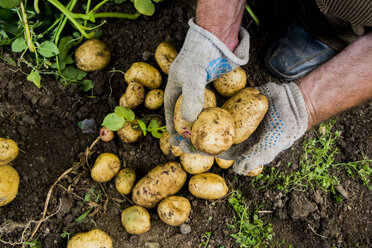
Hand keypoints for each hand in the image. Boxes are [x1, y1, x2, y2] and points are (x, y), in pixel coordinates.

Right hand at [164, 19, 249, 134]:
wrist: (218, 37)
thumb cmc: (201, 54)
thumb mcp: (193, 76)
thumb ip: (192, 97)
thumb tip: (190, 121)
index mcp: (175, 86)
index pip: (170, 110)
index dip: (172, 125)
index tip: (174, 139)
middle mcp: (187, 88)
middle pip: (185, 112)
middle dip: (187, 129)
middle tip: (192, 144)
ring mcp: (202, 86)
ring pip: (200, 109)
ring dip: (201, 124)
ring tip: (206, 139)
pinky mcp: (214, 84)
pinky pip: (214, 102)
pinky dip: (215, 114)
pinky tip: (220, 123)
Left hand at [177, 82, 308, 174]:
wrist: (295, 104)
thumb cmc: (284, 129)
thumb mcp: (271, 144)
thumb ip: (255, 156)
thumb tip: (237, 169)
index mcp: (238, 147)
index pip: (213, 150)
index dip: (196, 149)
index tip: (180, 145)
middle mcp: (232, 133)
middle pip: (207, 134)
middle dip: (190, 134)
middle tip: (172, 131)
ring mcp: (233, 117)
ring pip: (210, 118)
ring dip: (194, 117)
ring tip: (176, 114)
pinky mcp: (235, 102)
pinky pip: (219, 102)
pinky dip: (207, 100)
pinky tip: (192, 96)